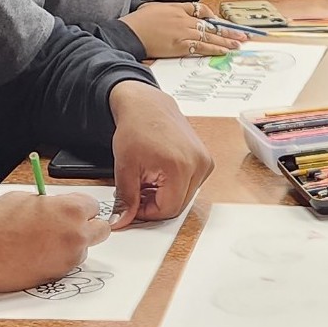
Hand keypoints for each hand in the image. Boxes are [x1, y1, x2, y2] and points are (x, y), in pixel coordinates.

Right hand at [0, 191, 110, 296]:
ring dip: (71, 247)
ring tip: (42, 243)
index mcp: (70, 209)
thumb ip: (50, 204)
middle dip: (87, 227)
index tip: (72, 211)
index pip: (93, 206)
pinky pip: (66, 266)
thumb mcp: (26, 199)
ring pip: (83, 250)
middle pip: (101, 230)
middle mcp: (75, 235)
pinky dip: (57, 261)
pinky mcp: (57, 277)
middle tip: (68, 227)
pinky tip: (35, 256)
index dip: (80, 208)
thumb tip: (55, 207)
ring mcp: (68, 259)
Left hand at [106, 81, 212, 226]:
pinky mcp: (206, 160)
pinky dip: (174, 186)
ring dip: (165, 195)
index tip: (133, 205)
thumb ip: (126, 199)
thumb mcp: (125, 167)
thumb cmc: (136, 127)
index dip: (147, 212)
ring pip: (184, 197)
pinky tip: (160, 174)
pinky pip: (191, 185)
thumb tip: (121, 221)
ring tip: (148, 179)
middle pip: (178, 206)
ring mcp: (205, 161)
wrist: (147, 105)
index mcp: (179, 167)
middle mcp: (198, 164)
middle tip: (137, 192)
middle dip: (155, 204)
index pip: (167, 210)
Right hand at [121, 1, 243, 59]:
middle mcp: (183, 19)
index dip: (212, 16)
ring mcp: (183, 32)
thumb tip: (173, 16)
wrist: (129, 33)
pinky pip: (201, 46)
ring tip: (238, 43)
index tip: (219, 22)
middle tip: (242, 34)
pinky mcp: (180, 45)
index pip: (199, 9)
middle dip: (228, 29)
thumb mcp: (153, 8)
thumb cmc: (137, 23)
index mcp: (176, 8)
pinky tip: (224, 50)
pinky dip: (214, 48)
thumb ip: (167, 11)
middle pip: (210, 23)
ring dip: (226, 40)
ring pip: (209, 35)